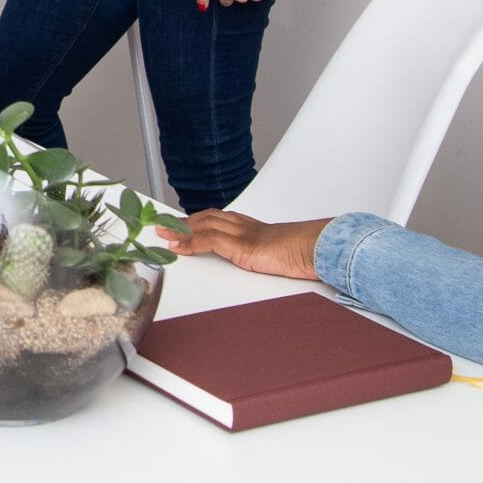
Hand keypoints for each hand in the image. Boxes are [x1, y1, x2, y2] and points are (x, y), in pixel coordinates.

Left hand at [155, 209, 329, 281]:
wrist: (318, 248)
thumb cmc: (306, 253)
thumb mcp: (282, 257)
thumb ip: (269, 258)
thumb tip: (267, 264)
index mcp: (254, 228)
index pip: (220, 219)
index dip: (199, 221)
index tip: (183, 225)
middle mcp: (246, 227)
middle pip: (207, 218)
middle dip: (184, 222)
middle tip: (165, 225)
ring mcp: (243, 235)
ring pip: (204, 225)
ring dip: (181, 229)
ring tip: (164, 233)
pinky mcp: (243, 246)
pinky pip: (210, 240)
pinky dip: (190, 242)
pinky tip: (178, 246)